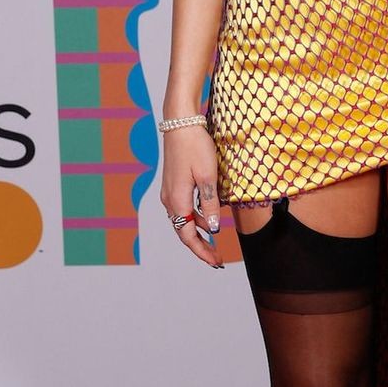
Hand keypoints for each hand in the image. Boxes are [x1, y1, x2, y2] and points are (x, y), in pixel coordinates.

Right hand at [159, 126, 224, 268]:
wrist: (180, 123)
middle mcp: (170, 201)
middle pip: (184, 232)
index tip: (216, 263)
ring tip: (216, 243)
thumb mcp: (208, 177)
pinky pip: (183, 210)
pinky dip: (196, 219)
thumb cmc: (195, 147)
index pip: (189, 237)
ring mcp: (169, 193)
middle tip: (218, 259)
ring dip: (199, 233)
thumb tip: (213, 230)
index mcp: (178, 201)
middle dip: (201, 247)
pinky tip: (208, 219)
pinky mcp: (173, 185)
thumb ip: (210, 205)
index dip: (202, 252)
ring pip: (184, 221)